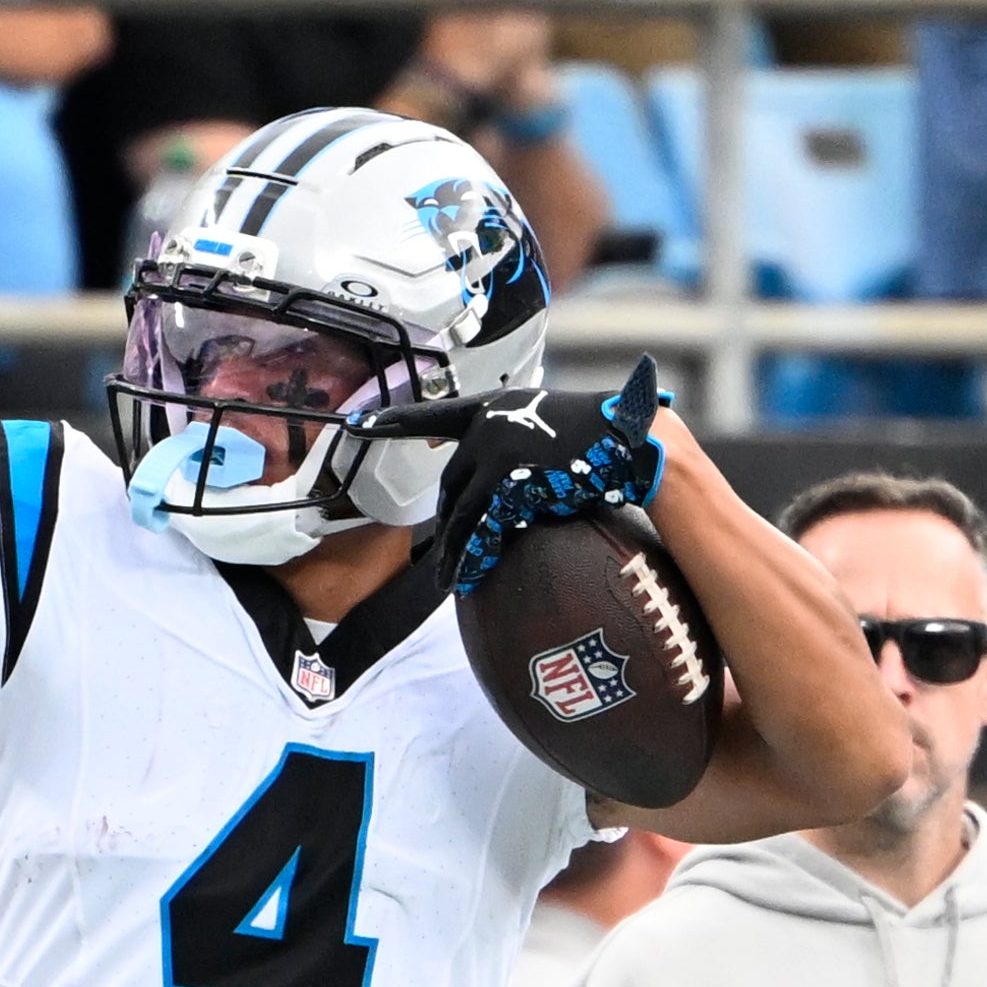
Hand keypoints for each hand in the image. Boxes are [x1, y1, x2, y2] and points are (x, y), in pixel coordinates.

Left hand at [349, 357, 670, 594]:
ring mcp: (495, 447)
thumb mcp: (547, 430)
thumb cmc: (600, 440)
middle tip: (444, 554)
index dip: (394, 422)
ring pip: (461, 509)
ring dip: (454, 549)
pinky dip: (473, 552)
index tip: (355, 423)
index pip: (434, 416)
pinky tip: (469, 574)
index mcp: (494, 407)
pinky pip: (481, 524)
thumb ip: (514, 447)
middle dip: (448, 521)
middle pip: (451, 482)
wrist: (632, 438)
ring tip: (447, 579)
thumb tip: (492, 489)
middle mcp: (487, 422)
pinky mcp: (507, 476)